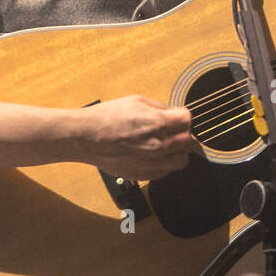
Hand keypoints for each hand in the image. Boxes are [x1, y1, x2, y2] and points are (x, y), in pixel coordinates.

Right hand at [77, 95, 193, 181]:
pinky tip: (152, 154)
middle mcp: (158, 145)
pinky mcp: (144, 175)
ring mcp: (152, 163)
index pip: (187, 120)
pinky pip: (167, 171)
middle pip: (188, 141)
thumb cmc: (107, 117)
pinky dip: (165, 163)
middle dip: (182, 133)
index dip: (182, 117)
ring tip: (164, 144)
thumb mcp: (136, 101)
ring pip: (182, 160)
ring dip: (177, 151)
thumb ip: (160, 108)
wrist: (87, 138)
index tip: (176, 117)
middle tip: (170, 129)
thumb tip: (175, 114)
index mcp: (157, 123)